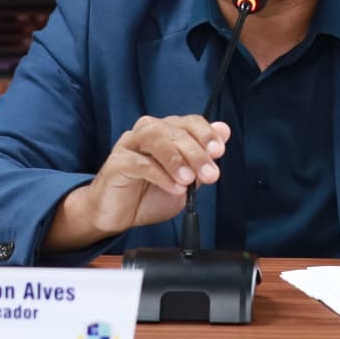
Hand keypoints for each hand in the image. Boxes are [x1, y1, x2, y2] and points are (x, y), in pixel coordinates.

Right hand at [44, 115, 230, 251]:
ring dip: (175, 157)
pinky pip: (138, 162)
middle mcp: (147, 133)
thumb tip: (224, 131)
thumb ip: (202, 158)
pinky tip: (174, 187)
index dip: (205, 134)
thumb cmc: (149, 195)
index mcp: (166, 133)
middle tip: (210, 174)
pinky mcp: (115, 163)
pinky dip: (159, 174)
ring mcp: (129, 145)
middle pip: (173, 130)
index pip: (188, 122)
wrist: (116, 216)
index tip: (219, 151)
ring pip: (154, 137)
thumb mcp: (185, 180)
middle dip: (196, 152)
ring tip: (188, 178)